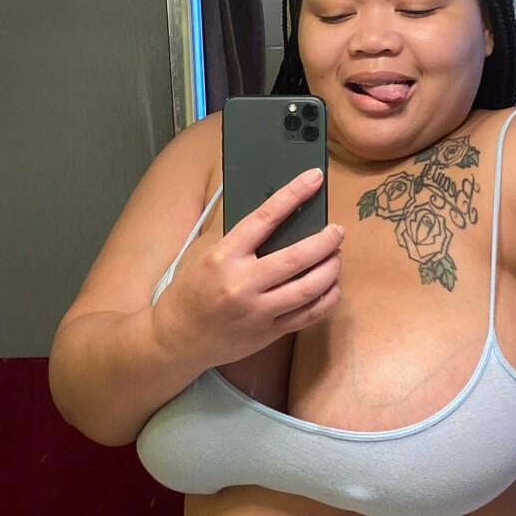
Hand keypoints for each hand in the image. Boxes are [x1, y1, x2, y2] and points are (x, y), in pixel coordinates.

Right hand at [153, 167, 344, 370]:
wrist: (178, 338)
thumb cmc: (192, 291)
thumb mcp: (208, 257)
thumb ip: (242, 241)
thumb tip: (281, 219)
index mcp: (224, 257)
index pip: (265, 218)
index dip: (293, 194)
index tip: (314, 178)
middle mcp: (243, 284)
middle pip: (297, 258)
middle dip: (325, 241)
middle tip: (337, 231)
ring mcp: (258, 312)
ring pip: (309, 288)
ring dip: (331, 268)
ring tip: (336, 256)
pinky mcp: (269, 333)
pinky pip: (309, 315)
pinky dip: (328, 298)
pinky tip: (332, 286)